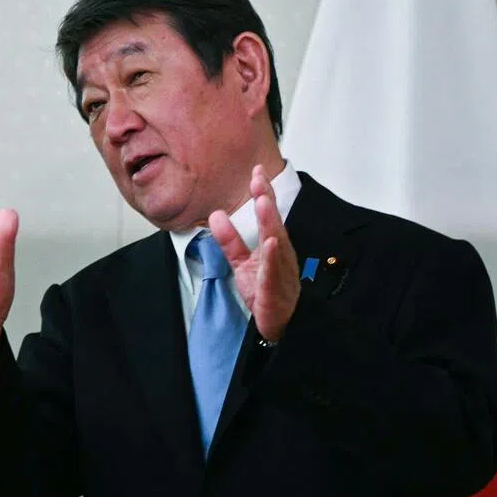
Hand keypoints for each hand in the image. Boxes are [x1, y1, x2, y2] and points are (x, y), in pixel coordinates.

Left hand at [208, 164, 299, 342]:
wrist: (279, 326)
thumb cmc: (266, 293)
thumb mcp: (242, 263)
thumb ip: (230, 241)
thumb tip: (215, 215)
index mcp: (273, 248)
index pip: (268, 217)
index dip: (263, 194)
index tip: (256, 171)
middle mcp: (281, 256)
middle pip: (274, 224)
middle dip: (267, 201)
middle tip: (259, 178)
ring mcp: (281, 272)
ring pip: (278, 244)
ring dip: (270, 222)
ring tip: (263, 202)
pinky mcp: (275, 291)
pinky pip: (274, 272)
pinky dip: (272, 257)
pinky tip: (270, 242)